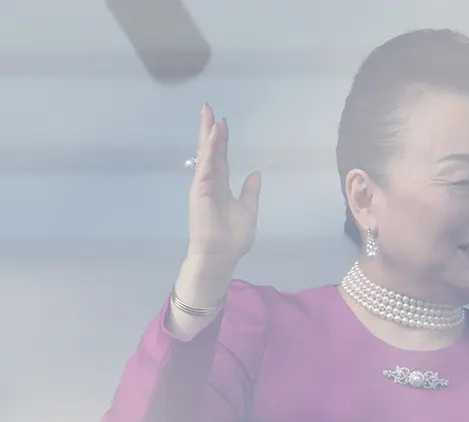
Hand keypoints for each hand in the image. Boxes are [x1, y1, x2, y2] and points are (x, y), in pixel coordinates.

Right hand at [186, 103, 261, 273]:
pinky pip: (205, 164)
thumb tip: (256, 173)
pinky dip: (209, 149)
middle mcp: (209, 182)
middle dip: (208, 129)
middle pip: (209, 150)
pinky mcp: (201, 190)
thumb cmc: (233, 237)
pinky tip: (213, 134)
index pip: (220, 158)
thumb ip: (250, 191)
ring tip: (210, 114)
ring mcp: (203, 185)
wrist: (221, 255)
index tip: (222, 123)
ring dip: (208, 134)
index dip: (221, 141)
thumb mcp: (248, 210)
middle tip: (208, 108)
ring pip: (205, 154)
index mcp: (220, 186)